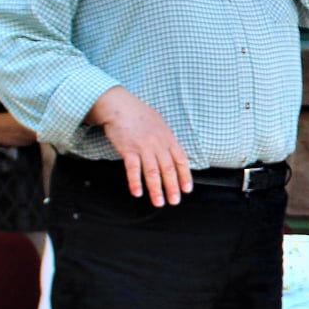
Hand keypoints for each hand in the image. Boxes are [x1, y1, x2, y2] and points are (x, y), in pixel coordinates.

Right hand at [89, 87, 190, 205]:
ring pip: (152, 172)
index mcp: (168, 138)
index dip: (185, 176)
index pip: (181, 160)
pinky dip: (135, 182)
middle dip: (172, 187)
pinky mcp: (128, 149)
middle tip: (174, 201)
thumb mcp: (160, 125)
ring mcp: (144, 147)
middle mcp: (158, 144)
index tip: (187, 189)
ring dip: (156, 189)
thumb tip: (174, 154)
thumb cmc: (140, 115)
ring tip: (158, 202)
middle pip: (168, 169)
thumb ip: (167, 140)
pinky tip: (138, 192)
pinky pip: (133, 169)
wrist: (120, 106)